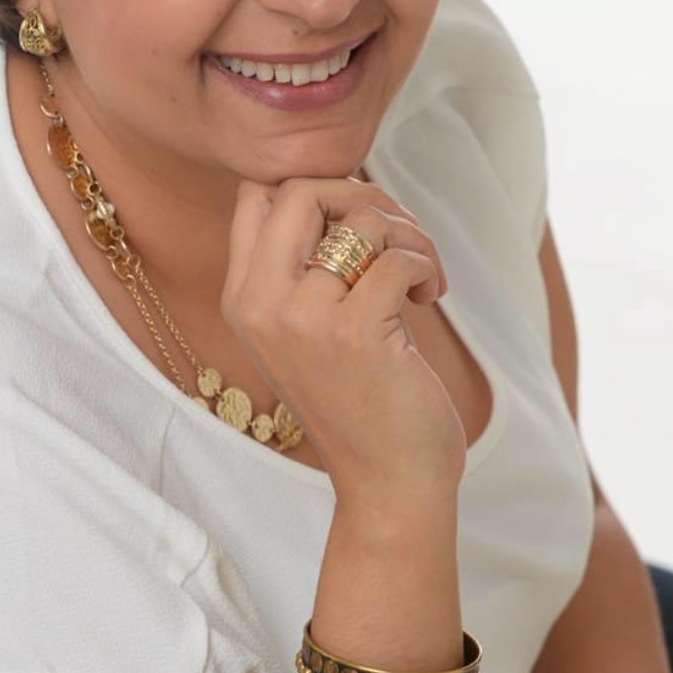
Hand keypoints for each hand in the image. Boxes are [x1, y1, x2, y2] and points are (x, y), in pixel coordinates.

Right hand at [221, 178, 466, 506]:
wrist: (386, 484)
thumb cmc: (358, 398)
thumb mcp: (304, 328)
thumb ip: (302, 265)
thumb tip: (341, 188)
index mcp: (242, 298)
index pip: (256, 195)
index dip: (313, 189)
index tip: (353, 220)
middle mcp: (260, 303)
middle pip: (300, 189)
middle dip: (361, 194)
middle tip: (394, 234)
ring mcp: (304, 319)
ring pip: (361, 217)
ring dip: (408, 233)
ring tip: (419, 273)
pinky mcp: (355, 333)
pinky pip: (399, 256)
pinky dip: (427, 265)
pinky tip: (430, 294)